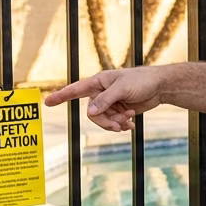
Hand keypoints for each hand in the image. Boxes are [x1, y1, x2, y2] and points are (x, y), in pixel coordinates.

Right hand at [42, 67, 166, 130]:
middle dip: (105, 121)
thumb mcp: (122, 89)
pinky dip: (121, 125)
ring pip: (103, 121)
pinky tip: (131, 124)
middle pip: (92, 114)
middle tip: (120, 123)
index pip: (75, 90)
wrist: (159, 87)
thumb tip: (90, 112)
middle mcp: (101, 93)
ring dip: (116, 123)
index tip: (46, 102)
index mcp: (98, 82)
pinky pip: (113, 124)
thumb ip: (105, 100)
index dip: (61, 96)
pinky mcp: (118, 111)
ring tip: (129, 119)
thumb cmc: (141, 81)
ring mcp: (109, 103)